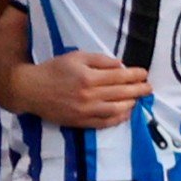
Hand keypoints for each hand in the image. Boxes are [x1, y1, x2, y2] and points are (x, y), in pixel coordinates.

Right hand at [15, 52, 151, 127]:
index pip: (119, 76)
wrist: (32, 90)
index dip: (135, 75)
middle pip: (121, 93)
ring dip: (131, 104)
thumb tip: (119, 65)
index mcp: (88, 77)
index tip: (144, 73)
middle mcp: (89, 95)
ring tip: (138, 99)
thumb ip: (99, 60)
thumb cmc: (53, 70)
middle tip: (149, 88)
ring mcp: (86, 111)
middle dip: (138, 89)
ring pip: (117, 109)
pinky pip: (105, 122)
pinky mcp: (81, 122)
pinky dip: (119, 118)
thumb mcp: (75, 57)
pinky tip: (126, 113)